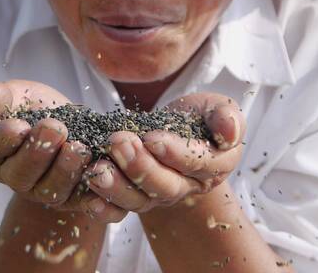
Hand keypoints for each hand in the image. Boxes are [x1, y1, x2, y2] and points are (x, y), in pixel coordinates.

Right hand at [0, 80, 126, 222]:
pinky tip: (100, 177)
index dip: (2, 140)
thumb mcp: (22, 95)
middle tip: (56, 128)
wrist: (76, 125)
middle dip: (38, 152)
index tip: (19, 126)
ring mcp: (44, 192)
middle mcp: (15, 178)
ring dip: (65, 170)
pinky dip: (92, 196)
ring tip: (79, 147)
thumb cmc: (42, 108)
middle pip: (20, 175)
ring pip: (51, 191)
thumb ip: (1, 97)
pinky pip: (82, 204)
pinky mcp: (73, 200)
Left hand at [86, 92, 245, 211]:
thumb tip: (230, 130)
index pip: (196, 165)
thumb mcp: (216, 107)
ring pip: (139, 200)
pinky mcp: (133, 196)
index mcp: (213, 166)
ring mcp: (157, 195)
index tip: (152, 138)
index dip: (174, 153)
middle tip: (118, 142)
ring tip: (97, 169)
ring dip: (116, 187)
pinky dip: (102, 207)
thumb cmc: (197, 117)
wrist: (174, 130)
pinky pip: (118, 210)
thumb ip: (226, 116)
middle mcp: (186, 187)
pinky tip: (88, 197)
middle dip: (140, 166)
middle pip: (164, 186)